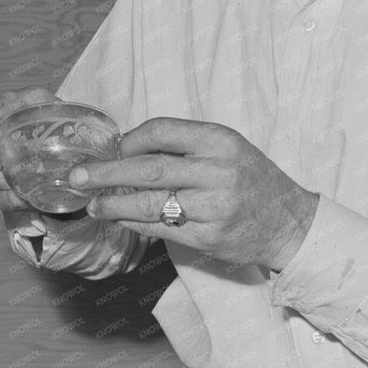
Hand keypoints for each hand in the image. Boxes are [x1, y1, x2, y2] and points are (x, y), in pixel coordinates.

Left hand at [70, 118, 319, 270]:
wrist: (290, 221)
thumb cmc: (250, 179)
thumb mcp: (226, 147)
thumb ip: (184, 145)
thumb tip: (127, 149)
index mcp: (218, 140)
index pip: (160, 131)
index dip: (129, 140)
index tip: (113, 149)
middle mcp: (217, 170)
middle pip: (148, 169)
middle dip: (106, 173)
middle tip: (77, 177)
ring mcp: (214, 206)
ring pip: (151, 203)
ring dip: (114, 204)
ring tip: (93, 204)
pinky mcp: (209, 236)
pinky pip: (162, 228)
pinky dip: (136, 223)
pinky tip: (120, 219)